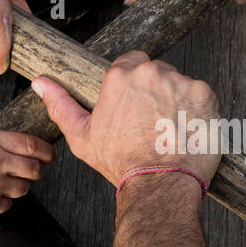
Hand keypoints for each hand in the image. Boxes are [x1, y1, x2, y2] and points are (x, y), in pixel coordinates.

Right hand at [0, 123, 54, 231]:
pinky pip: (8, 204)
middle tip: (33, 169)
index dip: (46, 150)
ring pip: (24, 188)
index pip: (31, 144)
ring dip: (20, 185)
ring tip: (6, 182)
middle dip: (38, 169)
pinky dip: (4, 201)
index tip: (49, 153)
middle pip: (35, 168)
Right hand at [30, 52, 221, 186]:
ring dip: (178, 100)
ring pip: (180, 83)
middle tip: (153, 122)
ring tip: (170, 129)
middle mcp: (151, 72)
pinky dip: (198, 110)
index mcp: (121, 75)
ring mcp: (181, 82)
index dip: (134, 85)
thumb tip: (41, 84)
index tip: (137, 106)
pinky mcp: (205, 95)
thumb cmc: (122, 162)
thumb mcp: (82, 135)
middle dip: (156, 92)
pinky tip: (187, 130)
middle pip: (157, 72)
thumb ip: (61, 104)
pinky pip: (202, 95)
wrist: (159, 183)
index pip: (131, 62)